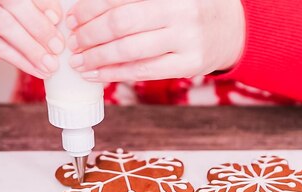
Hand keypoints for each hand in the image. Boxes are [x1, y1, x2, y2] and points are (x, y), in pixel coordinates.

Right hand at [0, 0, 64, 78]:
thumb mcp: (18, 12)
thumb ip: (36, 12)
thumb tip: (57, 22)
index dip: (44, 4)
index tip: (59, 20)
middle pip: (14, 3)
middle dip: (40, 27)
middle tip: (58, 47)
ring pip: (3, 24)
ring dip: (31, 47)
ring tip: (49, 64)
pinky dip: (19, 60)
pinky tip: (35, 69)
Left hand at [66, 0, 244, 81]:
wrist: (231, 29)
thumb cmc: (189, 8)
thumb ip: (134, 0)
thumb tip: (91, 6)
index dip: (91, 8)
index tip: (71, 17)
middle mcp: (181, 12)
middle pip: (122, 24)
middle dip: (90, 34)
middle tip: (71, 41)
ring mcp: (187, 40)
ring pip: (131, 51)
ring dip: (98, 57)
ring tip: (78, 61)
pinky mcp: (189, 65)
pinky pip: (144, 71)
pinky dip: (115, 74)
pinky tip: (97, 74)